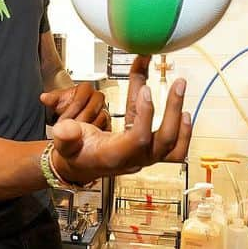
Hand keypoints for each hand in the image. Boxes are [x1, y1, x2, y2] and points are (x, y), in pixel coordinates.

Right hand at [50, 56, 190, 184]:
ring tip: (180, 87)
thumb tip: (66, 128)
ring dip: (178, 113)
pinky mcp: (149, 148)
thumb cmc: (75, 153)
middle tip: (177, 83)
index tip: (146, 89)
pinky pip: (174, 146)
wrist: (82, 165)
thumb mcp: (64, 145)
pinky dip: (183, 130)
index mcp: (115, 156)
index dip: (145, 114)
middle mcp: (135, 158)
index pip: (138, 138)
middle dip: (172, 109)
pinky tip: (182, 109)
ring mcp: (145, 155)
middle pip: (164, 140)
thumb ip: (65, 137)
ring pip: (172, 142)